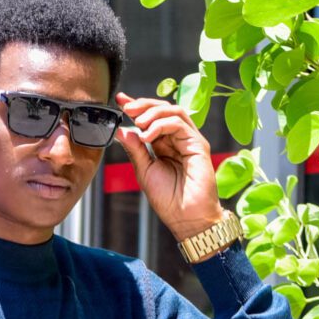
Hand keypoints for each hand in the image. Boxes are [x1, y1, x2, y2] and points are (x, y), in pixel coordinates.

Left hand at [116, 92, 224, 243]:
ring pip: (174, 111)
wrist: (186, 218)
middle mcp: (178, 139)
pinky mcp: (198, 144)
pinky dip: (161, 124)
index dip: (137, 107)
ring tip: (138, 123)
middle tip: (127, 108)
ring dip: (153, 112)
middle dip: (143, 105)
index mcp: (165, 145)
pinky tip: (147, 135)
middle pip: (164, 109)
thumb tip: (122, 130)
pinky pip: (179, 124)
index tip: (120, 101)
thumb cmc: (168, 199)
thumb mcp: (144, 171)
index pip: (152, 119)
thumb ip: (135, 149)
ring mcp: (190, 140)